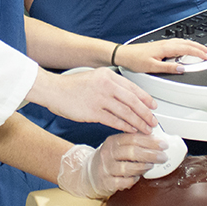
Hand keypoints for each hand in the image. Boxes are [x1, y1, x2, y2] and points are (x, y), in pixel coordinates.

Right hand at [32, 67, 156, 132]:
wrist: (53, 90)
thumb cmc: (71, 86)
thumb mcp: (94, 78)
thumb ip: (110, 85)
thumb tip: (128, 97)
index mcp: (108, 75)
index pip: (133, 87)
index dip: (146, 98)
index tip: (153, 106)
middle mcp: (106, 85)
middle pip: (133, 100)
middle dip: (145, 113)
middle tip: (153, 121)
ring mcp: (100, 98)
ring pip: (126, 112)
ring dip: (138, 122)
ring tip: (145, 129)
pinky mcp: (93, 111)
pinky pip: (114, 121)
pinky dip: (125, 126)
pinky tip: (131, 130)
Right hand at [57, 133, 165, 197]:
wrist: (89, 173)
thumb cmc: (109, 158)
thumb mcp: (118, 145)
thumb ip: (133, 141)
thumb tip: (156, 138)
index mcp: (113, 141)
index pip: (133, 138)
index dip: (150, 141)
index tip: (163, 144)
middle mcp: (108, 153)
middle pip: (132, 152)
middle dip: (151, 154)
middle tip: (163, 157)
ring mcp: (106, 168)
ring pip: (128, 168)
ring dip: (143, 167)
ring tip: (151, 166)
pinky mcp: (106, 182)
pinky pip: (124, 182)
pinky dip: (133, 180)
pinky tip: (137, 177)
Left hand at [114, 38, 206, 74]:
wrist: (124, 55)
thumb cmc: (135, 60)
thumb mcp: (152, 67)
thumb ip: (168, 68)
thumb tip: (182, 69)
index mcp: (165, 48)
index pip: (187, 49)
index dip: (199, 53)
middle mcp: (165, 44)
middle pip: (187, 43)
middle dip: (200, 47)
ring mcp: (163, 44)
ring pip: (183, 42)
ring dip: (194, 45)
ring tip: (202, 50)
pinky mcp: (160, 45)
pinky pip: (177, 43)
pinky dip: (186, 44)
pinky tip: (186, 48)